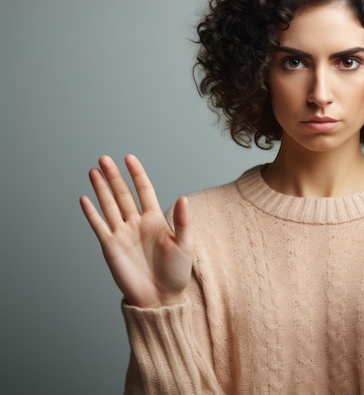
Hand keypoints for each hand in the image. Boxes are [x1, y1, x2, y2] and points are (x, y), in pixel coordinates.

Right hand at [79, 155, 192, 307]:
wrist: (160, 298)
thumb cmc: (176, 273)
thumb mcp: (185, 245)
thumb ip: (184, 221)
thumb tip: (183, 198)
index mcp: (155, 220)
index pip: (144, 190)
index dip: (137, 174)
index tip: (129, 158)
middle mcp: (137, 223)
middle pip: (123, 194)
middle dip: (114, 176)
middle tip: (104, 158)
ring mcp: (122, 234)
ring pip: (109, 206)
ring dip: (101, 189)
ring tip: (94, 171)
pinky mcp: (111, 247)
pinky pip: (99, 226)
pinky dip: (92, 213)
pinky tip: (85, 199)